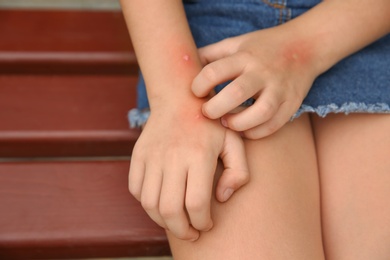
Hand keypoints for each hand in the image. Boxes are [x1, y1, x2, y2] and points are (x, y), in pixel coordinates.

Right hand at [128, 104, 248, 240]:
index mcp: (199, 155)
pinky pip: (136, 190)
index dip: (201, 222)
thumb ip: (238, 172)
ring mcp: (152, 156)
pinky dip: (146, 204)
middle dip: (182, 230)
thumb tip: (221, 197)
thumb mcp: (235, 141)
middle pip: (170, 209)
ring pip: (150, 204)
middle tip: (191, 233)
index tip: (207, 224)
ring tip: (176, 223)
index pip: (196, 203)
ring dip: (163, 222)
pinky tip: (160, 203)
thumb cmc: (211, 124)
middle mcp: (173, 157)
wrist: (179, 99)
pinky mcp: (138, 156)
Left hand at [192, 27, 318, 138]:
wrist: (305, 47)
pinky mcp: (292, 104)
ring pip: (260, 113)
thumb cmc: (262, 48)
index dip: (198, 86)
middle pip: (236, 94)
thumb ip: (211, 54)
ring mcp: (280, 89)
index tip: (195, 92)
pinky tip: (244, 129)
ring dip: (238, 123)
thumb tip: (184, 66)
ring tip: (226, 123)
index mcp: (245, 56)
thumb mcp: (236, 43)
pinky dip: (255, 132)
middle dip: (215, 109)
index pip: (214, 71)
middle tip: (207, 113)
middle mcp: (263, 72)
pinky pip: (274, 125)